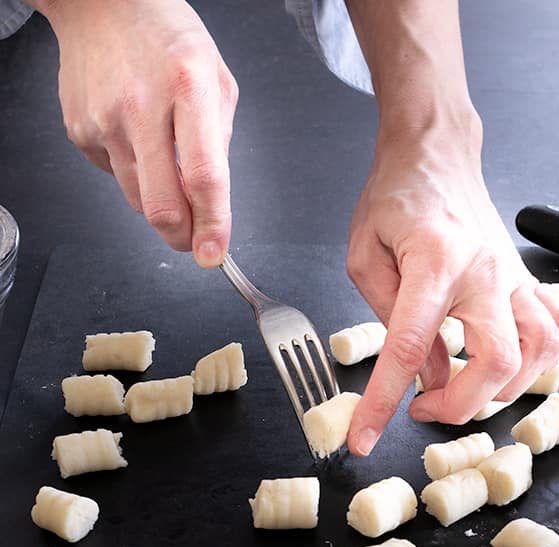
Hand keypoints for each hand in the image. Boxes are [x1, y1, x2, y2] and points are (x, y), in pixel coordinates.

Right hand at [38, 0, 236, 265]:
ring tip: (166, 164)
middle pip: (162, 206)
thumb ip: (220, 143)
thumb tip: (213, 202)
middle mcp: (142, 106)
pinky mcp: (80, 132)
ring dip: (160, 203)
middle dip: (184, 237)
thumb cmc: (168, 39)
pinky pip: (115, 178)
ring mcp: (105, 121)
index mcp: (188, 87)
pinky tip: (136, 138)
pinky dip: (134, 174)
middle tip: (196, 239)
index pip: (204, 177)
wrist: (100, 2)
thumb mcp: (216, 79)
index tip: (215, 253)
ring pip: (138, 200)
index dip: (212, 225)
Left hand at [345, 123, 558, 455]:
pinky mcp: (529, 280)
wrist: (435, 155)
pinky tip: (506, 365)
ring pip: (539, 355)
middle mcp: (486, 273)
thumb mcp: (365, 257)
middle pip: (497, 364)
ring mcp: (516, 277)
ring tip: (463, 390)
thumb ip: (388, 319)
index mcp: (434, 264)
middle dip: (459, 406)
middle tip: (423, 407)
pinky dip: (539, 362)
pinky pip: (556, 330)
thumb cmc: (395, 199)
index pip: (409, 350)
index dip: (383, 402)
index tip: (364, 438)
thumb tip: (423, 374)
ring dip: (502, 391)